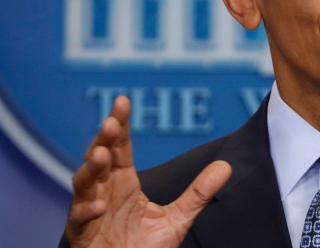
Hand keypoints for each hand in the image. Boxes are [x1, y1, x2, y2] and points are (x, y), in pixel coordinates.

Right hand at [65, 96, 231, 247]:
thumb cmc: (145, 247)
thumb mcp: (178, 218)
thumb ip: (199, 193)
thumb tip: (226, 166)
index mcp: (123, 183)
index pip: (121, 147)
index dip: (121, 124)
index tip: (123, 101)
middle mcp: (104, 191)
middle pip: (99, 158)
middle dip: (103, 139)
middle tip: (111, 122)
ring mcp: (90, 212)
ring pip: (83, 184)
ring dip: (90, 169)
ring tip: (102, 154)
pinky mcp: (82, 236)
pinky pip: (79, 220)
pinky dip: (88, 210)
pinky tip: (101, 204)